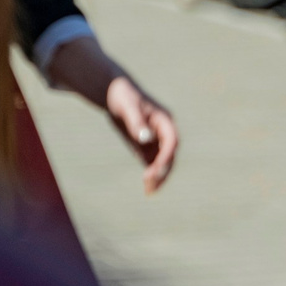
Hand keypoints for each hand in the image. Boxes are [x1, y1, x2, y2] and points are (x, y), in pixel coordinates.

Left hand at [103, 75, 179, 191]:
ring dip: (159, 176)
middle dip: (163, 170)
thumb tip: (146, 138)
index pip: (171, 141)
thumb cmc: (123, 96)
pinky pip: (152, 162)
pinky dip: (151, 173)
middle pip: (170, 154)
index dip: (166, 156)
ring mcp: (156, 140)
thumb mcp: (128, 107)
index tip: (156, 169)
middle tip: (150, 185)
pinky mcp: (146, 146)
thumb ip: (137, 122)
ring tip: (149, 192)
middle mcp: (163, 132)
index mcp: (164, 120)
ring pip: (162, 161)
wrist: (114, 93)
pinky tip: (147, 186)